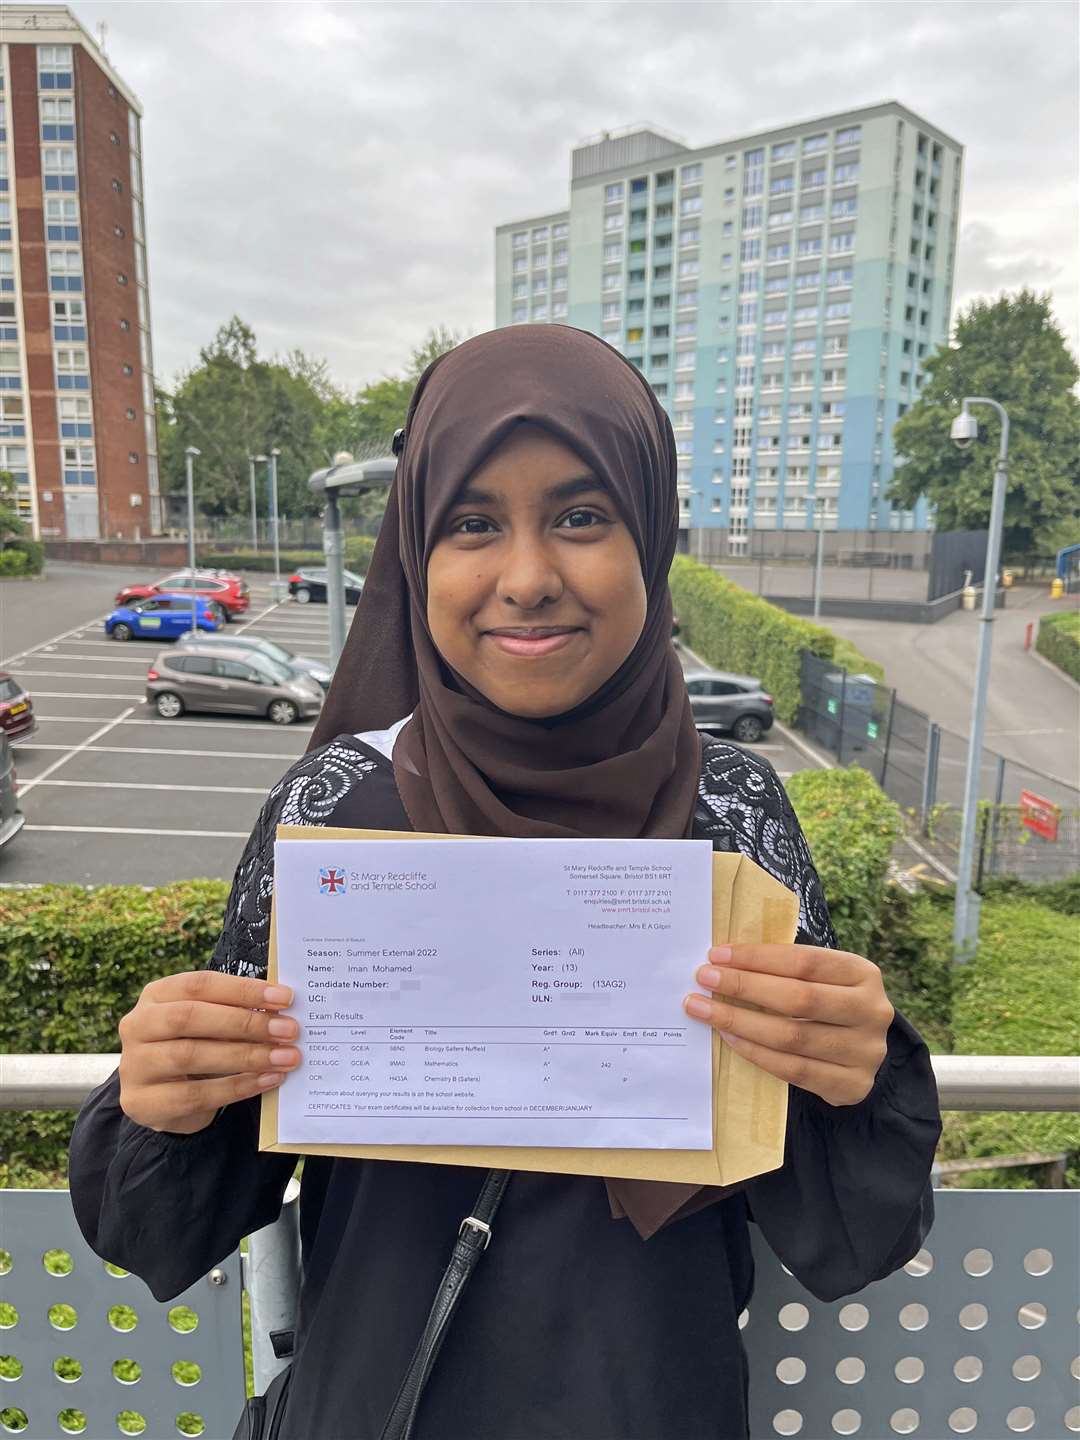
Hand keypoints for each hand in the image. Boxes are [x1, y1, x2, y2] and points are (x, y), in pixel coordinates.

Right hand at [118, 971, 299, 1134]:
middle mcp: (137, 1024)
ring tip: (285, 1058)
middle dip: (245, 1023)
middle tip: (289, 1030)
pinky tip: (267, 1081)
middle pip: (191, 1017)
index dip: (243, 989)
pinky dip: (236, 1087)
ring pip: (191, 1055)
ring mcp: (134, 1064)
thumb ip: (236, 1011)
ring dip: (246, 1056)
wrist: (163, 1100)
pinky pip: (194, 1095)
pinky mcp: (141, 1102)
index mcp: (156, 995)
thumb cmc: (194, 1046)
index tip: (286, 997)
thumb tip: (283, 1008)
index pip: (200, 984)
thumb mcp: (209, 1023)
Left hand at [684, 944, 893, 1107]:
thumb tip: (724, 959)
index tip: (717, 955)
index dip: (758, 958)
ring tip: (705, 1010)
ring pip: (791, 1037)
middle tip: (704, 978)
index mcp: (864, 973)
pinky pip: (793, 1070)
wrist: (861, 1053)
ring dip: (740, 1022)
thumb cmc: (829, 1004)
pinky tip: (729, 1037)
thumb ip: (785, 969)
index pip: (805, 961)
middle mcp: (871, 1011)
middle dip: (744, 986)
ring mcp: (865, 1052)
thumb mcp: (822, 979)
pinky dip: (755, 1052)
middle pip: (799, 998)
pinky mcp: (852, 1086)